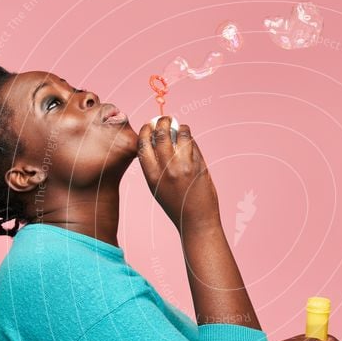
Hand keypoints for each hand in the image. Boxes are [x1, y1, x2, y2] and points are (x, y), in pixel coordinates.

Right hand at [137, 117, 220, 232]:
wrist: (196, 221)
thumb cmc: (176, 205)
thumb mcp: (157, 186)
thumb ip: (154, 165)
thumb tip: (157, 139)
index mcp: (151, 175)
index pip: (143, 143)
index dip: (146, 130)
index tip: (150, 125)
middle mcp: (166, 168)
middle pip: (161, 133)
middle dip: (162, 121)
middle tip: (166, 119)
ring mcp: (183, 166)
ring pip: (180, 133)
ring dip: (180, 127)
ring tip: (181, 129)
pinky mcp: (198, 165)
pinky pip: (193, 144)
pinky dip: (190, 139)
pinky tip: (189, 141)